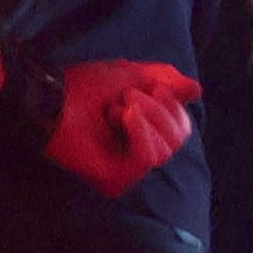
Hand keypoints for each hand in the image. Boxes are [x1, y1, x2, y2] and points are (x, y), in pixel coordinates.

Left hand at [43, 60, 197, 199]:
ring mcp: (127, 168)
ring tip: (119, 106)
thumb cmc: (86, 86)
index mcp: (144, 132)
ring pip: (165, 150)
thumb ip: (166, 81)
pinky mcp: (116, 177)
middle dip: (160, 108)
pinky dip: (139, 130)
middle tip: (130, 96)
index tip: (151, 86)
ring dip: (147, 116)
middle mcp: (138, 153)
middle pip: (179, 138)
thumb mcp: (133, 75)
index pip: (182, 127)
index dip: (173, 103)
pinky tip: (122, 116)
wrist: (55, 96)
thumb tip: (197, 91)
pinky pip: (147, 157)